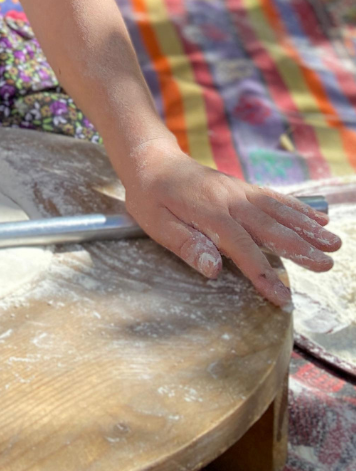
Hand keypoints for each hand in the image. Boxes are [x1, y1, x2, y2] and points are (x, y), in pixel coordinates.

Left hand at [122, 138, 341, 306]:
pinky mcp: (241, 187)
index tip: (281, 296)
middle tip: (326, 266)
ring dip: (307, 228)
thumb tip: (213, 270)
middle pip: (271, 227)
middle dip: (300, 249)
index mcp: (209, 214)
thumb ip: (185, 244)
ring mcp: (239, 191)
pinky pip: (274, 198)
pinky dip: (297, 208)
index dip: (263, 273)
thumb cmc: (149, 198)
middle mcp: (230, 200)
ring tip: (333, 244)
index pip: (242, 248)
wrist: (151, 161)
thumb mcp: (156, 224)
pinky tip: (317, 219)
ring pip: (279, 211)